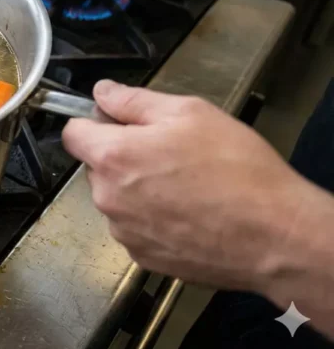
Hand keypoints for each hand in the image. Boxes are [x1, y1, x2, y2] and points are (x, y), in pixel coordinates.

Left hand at [61, 80, 315, 293]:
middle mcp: (108, 197)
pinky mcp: (142, 257)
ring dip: (138, 190)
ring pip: (117, 199)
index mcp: (113, 157)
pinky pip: (135, 228)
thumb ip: (134, 101)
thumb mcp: (190, 113)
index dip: (94, 122)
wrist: (274, 237)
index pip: (73, 133)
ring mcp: (123, 231)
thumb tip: (103, 92)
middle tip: (169, 153)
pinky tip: (188, 214)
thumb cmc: (237, 170)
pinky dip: (153, 219)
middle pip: (97, 167)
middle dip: (122, 156)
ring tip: (186, 186)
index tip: (118, 122)